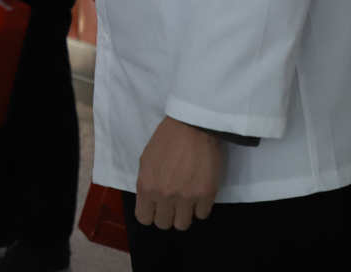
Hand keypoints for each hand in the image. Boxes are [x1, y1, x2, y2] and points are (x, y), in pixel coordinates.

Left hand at [135, 116, 223, 230]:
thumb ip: (147, 183)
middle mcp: (165, 196)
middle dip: (166, 215)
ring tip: (186, 201)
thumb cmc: (166, 138)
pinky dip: (200, 208)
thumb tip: (150, 199)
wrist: (192, 125)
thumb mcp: (145, 160)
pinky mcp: (207, 194)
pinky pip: (202, 215)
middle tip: (171, 202)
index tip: (155, 207)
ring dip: (183, 214)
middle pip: (164, 224)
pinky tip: (198, 195)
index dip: (149, 214)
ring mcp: (187, 197)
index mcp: (146, 186)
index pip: (144, 218)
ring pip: (183, 224)